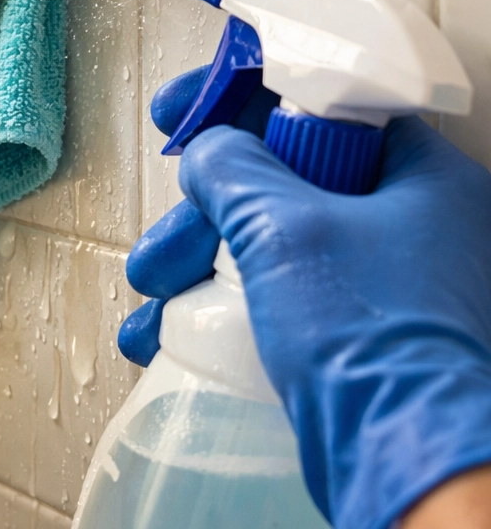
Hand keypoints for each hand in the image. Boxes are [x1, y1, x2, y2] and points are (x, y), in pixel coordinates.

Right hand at [122, 69, 490, 528]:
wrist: (412, 476)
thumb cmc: (373, 344)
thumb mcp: (284, 228)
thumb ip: (234, 169)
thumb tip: (209, 153)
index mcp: (421, 177)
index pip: (319, 105)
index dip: (239, 97)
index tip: (184, 108)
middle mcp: (409, 223)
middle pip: (283, 178)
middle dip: (205, 206)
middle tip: (170, 226)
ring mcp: (382, 281)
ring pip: (271, 239)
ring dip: (199, 258)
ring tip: (152, 287)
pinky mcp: (355, 331)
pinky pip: (277, 291)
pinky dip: (221, 302)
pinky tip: (167, 325)